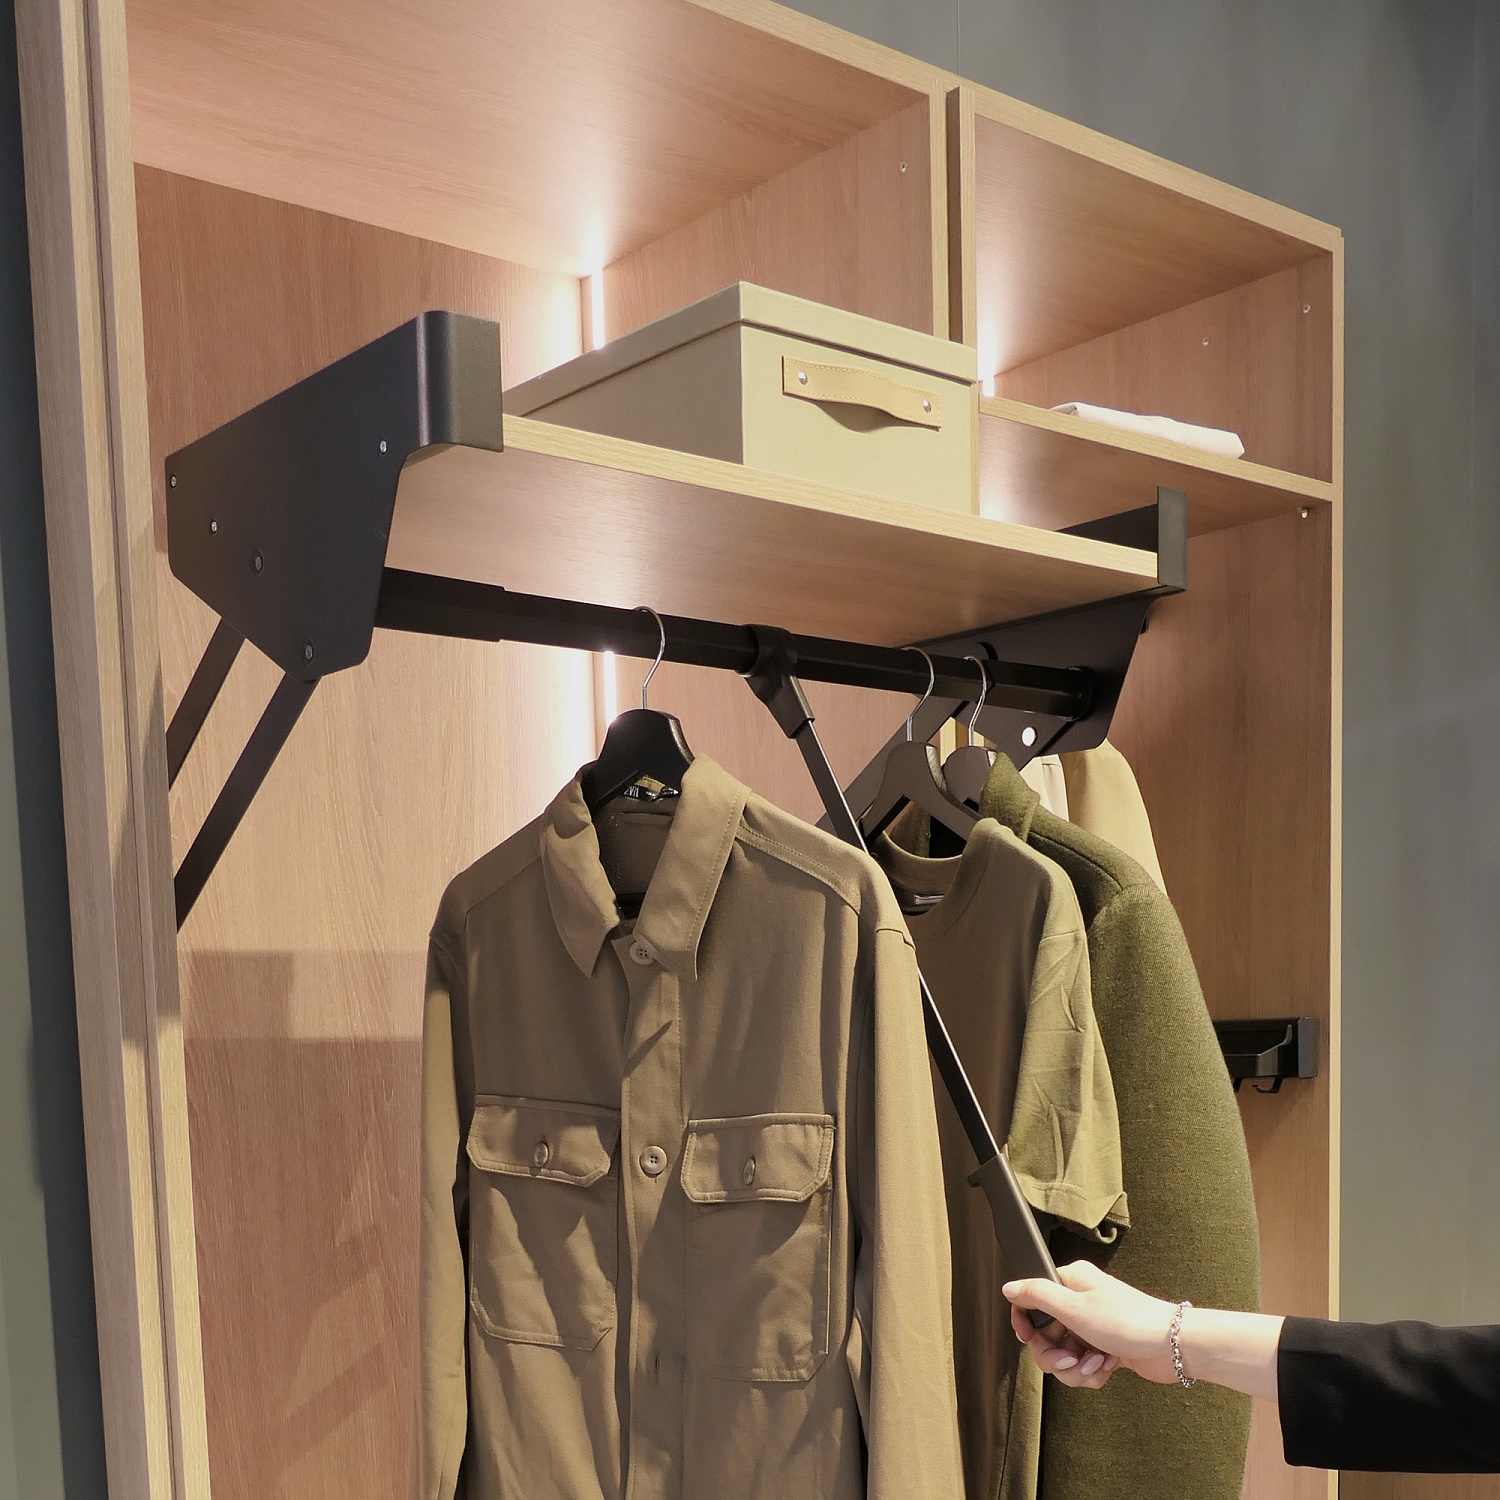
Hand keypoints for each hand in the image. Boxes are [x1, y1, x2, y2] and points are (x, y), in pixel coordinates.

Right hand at [1004, 1260, 1179, 1387]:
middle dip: (1056, 1355)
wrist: (1173, 1347)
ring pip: (1064, 1355)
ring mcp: (1091, 1327)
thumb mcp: (1075, 1307)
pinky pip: (1083, 1366)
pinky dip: (1092, 1372)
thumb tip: (1009, 1287)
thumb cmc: (1129, 1321)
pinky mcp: (1104, 1348)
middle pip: (1045, 1335)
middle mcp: (1079, 1302)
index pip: (1031, 1299)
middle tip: (1071, 1360)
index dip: (1025, 1322)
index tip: (1028, 1338)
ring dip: (1077, 1368)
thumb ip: (1037, 1295)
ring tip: (1097, 1364)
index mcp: (1071, 1282)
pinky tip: (1108, 1367)